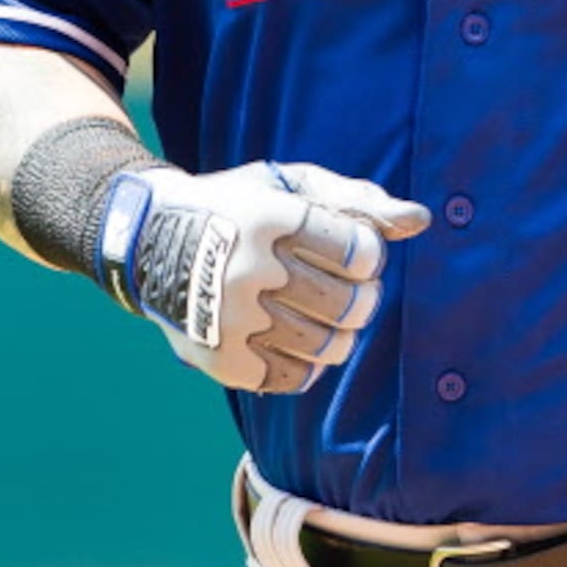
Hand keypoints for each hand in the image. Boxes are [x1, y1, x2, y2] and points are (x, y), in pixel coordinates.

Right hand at [97, 161, 427, 393]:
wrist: (147, 238)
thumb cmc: (237, 207)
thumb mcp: (289, 186)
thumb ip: (357, 201)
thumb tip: (420, 220)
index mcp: (270, 217)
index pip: (361, 253)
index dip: (366, 256)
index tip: (350, 254)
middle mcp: (248, 268)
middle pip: (350, 304)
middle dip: (362, 300)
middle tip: (347, 292)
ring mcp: (231, 317)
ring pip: (328, 346)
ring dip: (338, 334)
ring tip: (322, 317)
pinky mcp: (218, 357)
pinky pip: (293, 379)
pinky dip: (306, 366)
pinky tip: (292, 341)